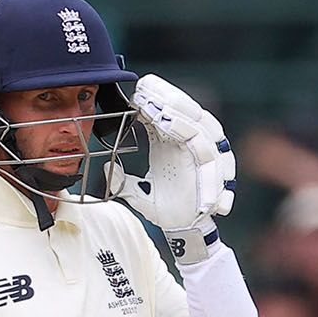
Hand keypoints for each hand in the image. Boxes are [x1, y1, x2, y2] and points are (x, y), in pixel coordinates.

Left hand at [109, 74, 235, 263]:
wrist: (184, 231)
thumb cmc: (166, 210)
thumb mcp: (137, 193)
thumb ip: (122, 181)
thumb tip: (106, 170)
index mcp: (174, 145)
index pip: (166, 114)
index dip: (153, 100)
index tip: (135, 90)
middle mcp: (191, 145)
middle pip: (186, 109)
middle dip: (167, 96)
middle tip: (146, 85)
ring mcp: (204, 154)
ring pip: (198, 121)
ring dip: (177, 109)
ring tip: (156, 101)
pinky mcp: (212, 167)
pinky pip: (203, 144)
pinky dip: (186, 131)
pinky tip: (167, 122)